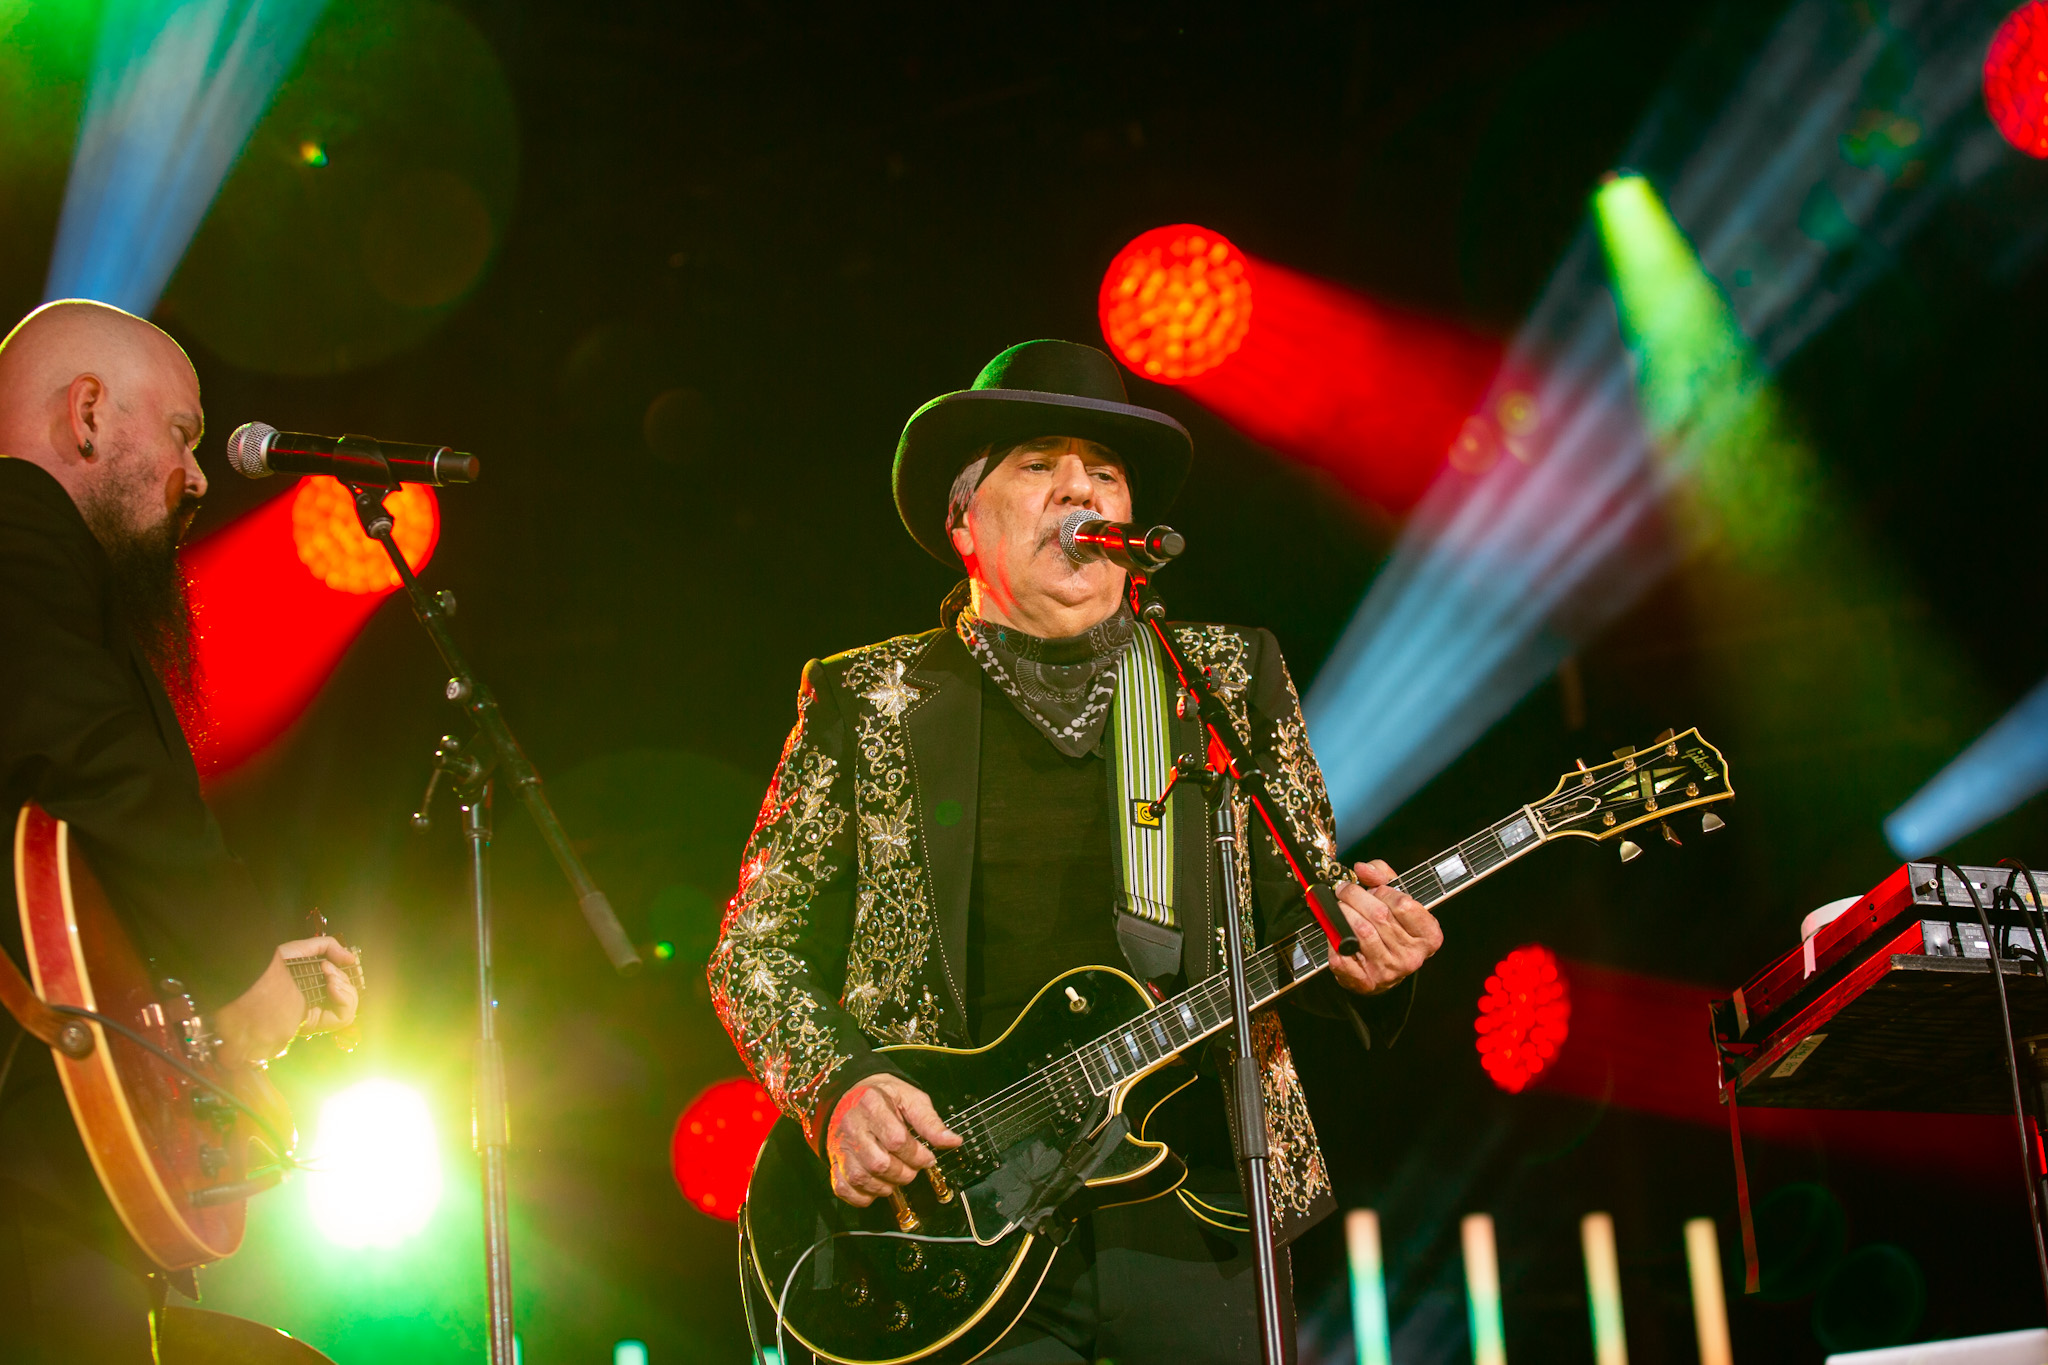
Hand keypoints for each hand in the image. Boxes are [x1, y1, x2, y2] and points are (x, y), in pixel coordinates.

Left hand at [213, 936, 359, 1069]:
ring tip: (329, 978)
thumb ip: (327, 947)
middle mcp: (317, 1002)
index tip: (343, 962)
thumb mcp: (300, 949)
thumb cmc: (271, 966)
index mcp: (312, 986)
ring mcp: (317, 1014)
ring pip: (349, 1008)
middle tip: (326, 968)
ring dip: (345, 988)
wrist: (254, 984)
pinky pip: (343, 1017)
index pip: (341, 985)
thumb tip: (352, 959)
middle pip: (348, 996)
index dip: (346, 975)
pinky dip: (344, 999)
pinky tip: (332, 987)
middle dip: (344, 978)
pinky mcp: (316, 1023)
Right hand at [824, 1074, 961, 1207]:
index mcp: (872, 1104)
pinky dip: (862, 1196)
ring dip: (886, 1186)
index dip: (918, 1155)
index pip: (897, 1140)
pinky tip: (877, 1187)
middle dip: (904, 1173)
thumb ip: (930, 1121)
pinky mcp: (834, 1161)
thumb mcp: (910, 1098)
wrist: (851, 1092)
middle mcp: (852, 1126)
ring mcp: (840, 1146)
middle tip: (913, 1168)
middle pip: (879, 1163)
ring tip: (897, 1176)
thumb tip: (952, 1141)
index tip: (928, 1158)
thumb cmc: (884, 1097)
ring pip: (862, 1178)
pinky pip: (844, 1188)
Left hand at [1327, 860, 1442, 994]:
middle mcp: (1412, 956)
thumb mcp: (1396, 898)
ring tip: (1340, 907)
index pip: (1404, 904)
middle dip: (1355, 896)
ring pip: (1361, 932)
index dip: (1383, 890)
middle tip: (1344, 890)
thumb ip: (1382, 877)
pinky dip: (1334, 938)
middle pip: (1379, 916)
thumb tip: (1362, 868)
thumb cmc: (1392, 928)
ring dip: (1343, 913)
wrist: (1383, 970)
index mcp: (1428, 936)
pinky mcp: (1365, 983)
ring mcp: (1389, 971)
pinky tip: (1336, 932)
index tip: (1372, 887)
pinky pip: (1343, 955)